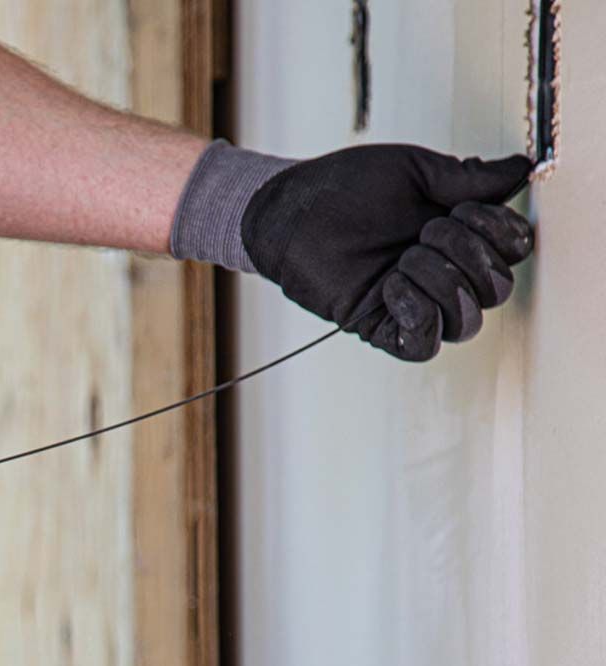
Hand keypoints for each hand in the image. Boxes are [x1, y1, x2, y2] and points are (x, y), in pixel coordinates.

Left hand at [238, 145, 534, 360]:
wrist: (293, 209)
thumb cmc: (346, 188)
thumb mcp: (415, 172)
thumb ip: (467, 178)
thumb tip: (521, 169)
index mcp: (458, 238)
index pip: (512, 254)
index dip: (502, 233)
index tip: (466, 208)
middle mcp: (441, 275)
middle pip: (496, 290)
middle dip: (469, 254)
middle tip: (427, 231)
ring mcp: (412, 304)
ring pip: (466, 321)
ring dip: (444, 283)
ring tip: (406, 258)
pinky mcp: (379, 326)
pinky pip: (422, 346)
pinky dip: (420, 316)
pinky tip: (394, 286)